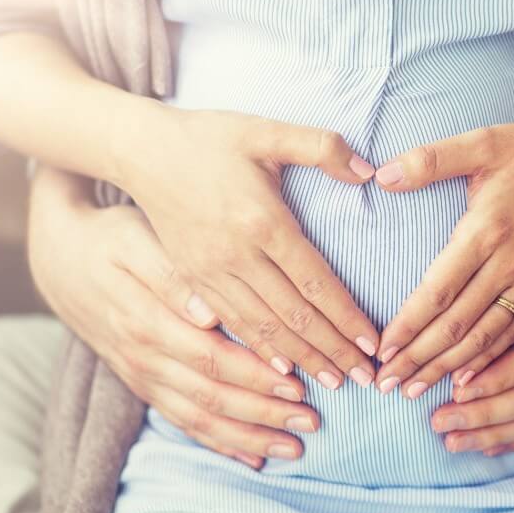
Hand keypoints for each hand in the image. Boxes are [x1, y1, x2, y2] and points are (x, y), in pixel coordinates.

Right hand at [29, 176, 319, 467]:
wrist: (62, 259)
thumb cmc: (112, 239)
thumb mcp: (137, 239)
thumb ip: (173, 275)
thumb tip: (209, 312)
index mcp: (147, 320)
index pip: (210, 358)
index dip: (254, 375)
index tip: (297, 383)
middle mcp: (144, 357)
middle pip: (211, 395)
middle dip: (263, 412)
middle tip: (311, 421)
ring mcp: (142, 376)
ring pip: (199, 418)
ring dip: (247, 437)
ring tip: (293, 448)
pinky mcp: (143, 384)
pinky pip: (182, 422)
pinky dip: (218, 443)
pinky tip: (253, 458)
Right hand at [121, 108, 380, 388]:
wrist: (141, 151)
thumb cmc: (209, 137)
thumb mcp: (265, 130)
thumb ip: (321, 147)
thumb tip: (369, 170)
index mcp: (262, 221)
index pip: (315, 281)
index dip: (346, 316)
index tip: (373, 344)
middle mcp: (236, 255)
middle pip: (293, 316)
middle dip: (332, 350)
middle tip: (366, 379)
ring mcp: (210, 273)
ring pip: (263, 330)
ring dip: (301, 360)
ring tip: (334, 382)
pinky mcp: (192, 281)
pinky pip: (231, 326)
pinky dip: (259, 353)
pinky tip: (281, 372)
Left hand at [373, 119, 513, 397]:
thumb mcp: (483, 142)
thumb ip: (430, 159)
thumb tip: (380, 174)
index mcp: (488, 230)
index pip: (438, 290)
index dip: (407, 325)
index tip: (381, 350)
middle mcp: (511, 264)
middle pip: (458, 324)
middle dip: (419, 358)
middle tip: (386, 384)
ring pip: (485, 338)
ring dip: (447, 368)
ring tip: (414, 391)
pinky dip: (487, 362)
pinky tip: (464, 381)